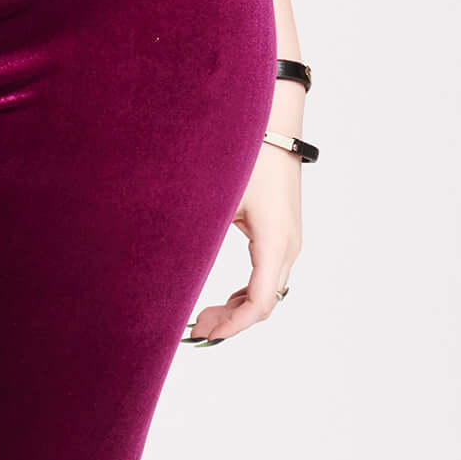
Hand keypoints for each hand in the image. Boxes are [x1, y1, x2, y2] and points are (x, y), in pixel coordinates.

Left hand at [183, 141, 300, 345]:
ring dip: (240, 309)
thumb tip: (170, 274)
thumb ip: (198, 236)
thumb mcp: (218, 198)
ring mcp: (290, 241)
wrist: (274, 125)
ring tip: (205, 317)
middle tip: (196, 329)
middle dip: (232, 322)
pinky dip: (248, 293)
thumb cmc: (247, 156)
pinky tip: (225, 299)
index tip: (205, 334)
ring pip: (269, 292)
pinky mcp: (284, 234)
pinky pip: (270, 276)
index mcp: (275, 242)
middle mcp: (289, 246)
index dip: (233, 326)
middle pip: (265, 304)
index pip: (260, 303)